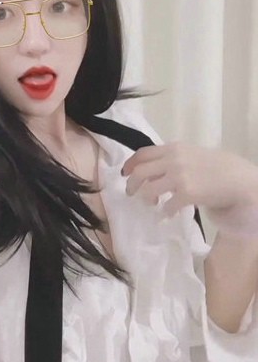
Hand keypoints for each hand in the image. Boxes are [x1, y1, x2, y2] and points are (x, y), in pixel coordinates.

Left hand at [121, 142, 257, 218]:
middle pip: (140, 172)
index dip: (130, 164)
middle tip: (132, 193)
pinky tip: (169, 213)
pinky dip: (165, 211)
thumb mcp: (190, 154)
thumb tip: (150, 171)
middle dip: (131, 185)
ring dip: (147, 199)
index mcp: (173, 148)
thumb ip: (171, 158)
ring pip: (148, 190)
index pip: (143, 153)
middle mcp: (173, 160)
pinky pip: (166, 206)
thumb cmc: (215, 166)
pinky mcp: (187, 193)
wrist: (236, 178)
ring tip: (152, 203)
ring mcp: (179, 176)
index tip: (125, 173)